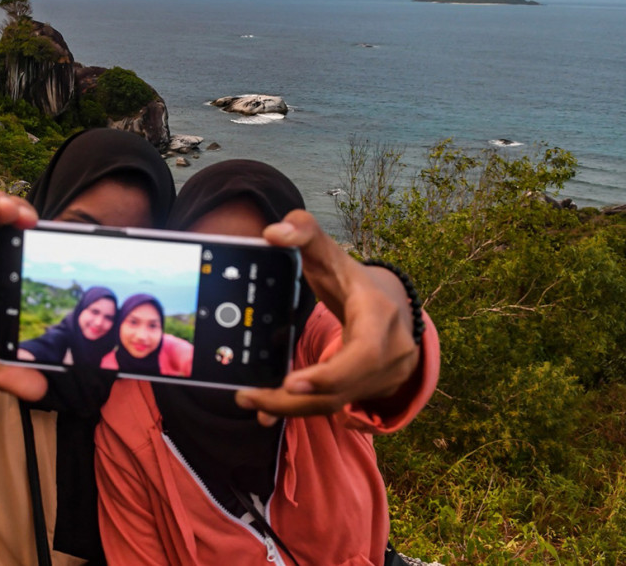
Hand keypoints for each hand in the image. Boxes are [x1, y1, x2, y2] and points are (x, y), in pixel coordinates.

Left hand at [235, 210, 420, 423]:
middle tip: (248, 396)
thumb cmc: (352, 278)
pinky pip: (334, 406)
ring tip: (250, 402)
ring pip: (335, 404)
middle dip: (294, 400)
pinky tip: (267, 410)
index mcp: (379, 315)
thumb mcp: (330, 252)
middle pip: (341, 390)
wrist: (394, 304)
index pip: (363, 354)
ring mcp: (384, 376)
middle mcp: (389, 352)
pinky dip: (300, 409)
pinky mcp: (371, 390)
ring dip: (290, 408)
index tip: (290, 382)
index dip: (331, 373)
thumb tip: (272, 232)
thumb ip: (303, 231)